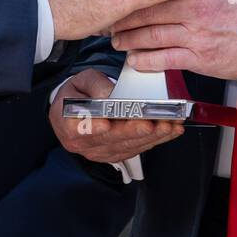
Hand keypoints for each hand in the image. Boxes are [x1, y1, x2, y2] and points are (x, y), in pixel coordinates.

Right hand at [49, 69, 183, 162]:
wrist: (72, 113)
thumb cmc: (77, 95)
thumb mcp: (79, 81)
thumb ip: (94, 85)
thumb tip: (111, 94)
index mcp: (68, 124)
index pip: (78, 128)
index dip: (93, 127)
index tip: (106, 123)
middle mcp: (84, 143)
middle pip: (110, 139)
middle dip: (134, 131)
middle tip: (151, 122)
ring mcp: (100, 152)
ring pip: (127, 146)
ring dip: (151, 137)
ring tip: (168, 125)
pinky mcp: (115, 155)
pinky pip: (137, 149)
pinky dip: (155, 140)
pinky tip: (169, 131)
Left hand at [110, 0, 236, 80]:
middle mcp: (195, 9)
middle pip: (147, 10)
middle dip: (122, 17)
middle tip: (107, 19)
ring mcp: (197, 35)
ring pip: (151, 35)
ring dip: (129, 40)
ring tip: (116, 41)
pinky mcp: (201, 58)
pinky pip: (165, 59)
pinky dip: (145, 60)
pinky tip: (134, 60)